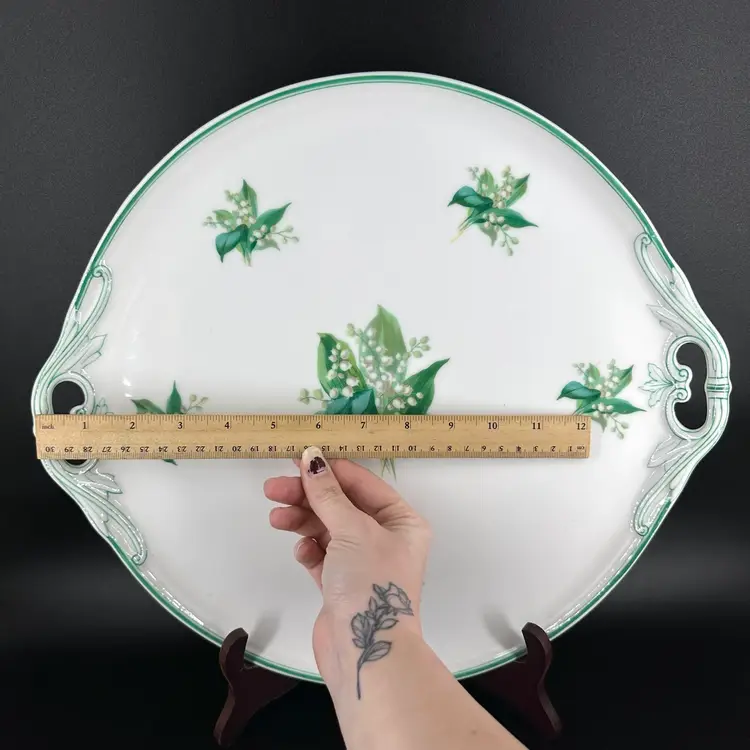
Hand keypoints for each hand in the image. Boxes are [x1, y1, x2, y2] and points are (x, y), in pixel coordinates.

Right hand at [264, 447, 430, 688]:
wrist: (367, 653)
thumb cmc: (371, 583)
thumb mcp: (352, 530)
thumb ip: (328, 494)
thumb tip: (312, 457)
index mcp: (401, 521)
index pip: (362, 484)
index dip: (330, 470)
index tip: (298, 459)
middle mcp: (385, 538)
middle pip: (340, 505)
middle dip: (308, 496)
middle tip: (273, 488)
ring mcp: (362, 561)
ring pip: (327, 528)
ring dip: (302, 520)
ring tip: (277, 518)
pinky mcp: (341, 583)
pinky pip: (321, 555)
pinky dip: (309, 549)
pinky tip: (301, 552)